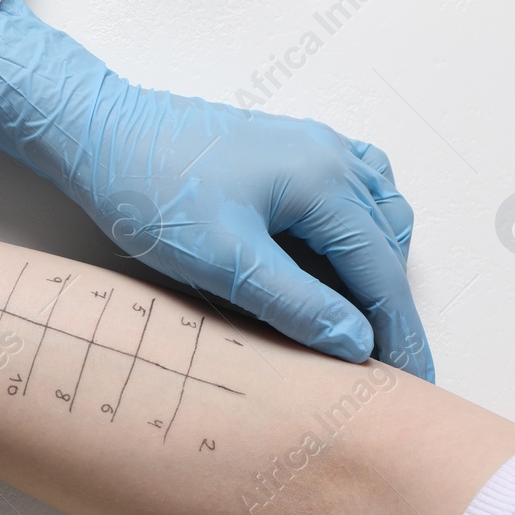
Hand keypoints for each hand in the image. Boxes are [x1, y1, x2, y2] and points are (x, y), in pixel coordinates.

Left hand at [0, 0, 433, 380]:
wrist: (99, 133)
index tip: (415, 382)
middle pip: (385, 246)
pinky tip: (327, 262)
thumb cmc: (150, 191)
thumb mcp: (223, 262)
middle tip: (378, 364)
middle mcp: (332, 155)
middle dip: (387, 306)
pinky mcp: (286, 150)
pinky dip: (352, 233)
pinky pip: (348, 192)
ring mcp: (311, 147)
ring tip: (350, 321)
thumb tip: (358, 344)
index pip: (383, 272)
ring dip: (371, 270)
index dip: (400, 333)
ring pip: (374, 217)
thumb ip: (295, 304)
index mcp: (325, 180)